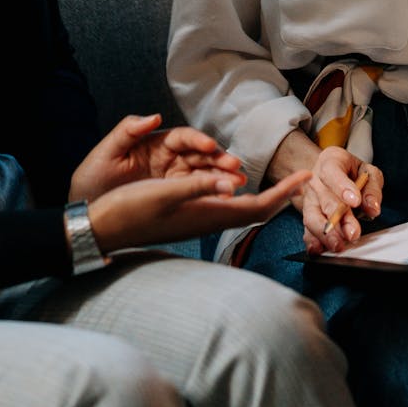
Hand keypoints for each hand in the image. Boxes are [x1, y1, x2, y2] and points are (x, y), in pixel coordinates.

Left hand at [69, 114, 244, 201]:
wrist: (86, 214)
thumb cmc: (92, 180)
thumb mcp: (105, 154)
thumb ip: (128, 131)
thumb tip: (154, 116)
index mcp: (155, 144)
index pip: (183, 137)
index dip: (198, 139)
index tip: (209, 144)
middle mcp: (169, 159)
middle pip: (200, 154)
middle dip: (218, 158)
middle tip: (234, 166)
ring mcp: (174, 178)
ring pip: (204, 173)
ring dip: (223, 176)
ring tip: (238, 182)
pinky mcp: (175, 197)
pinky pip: (199, 192)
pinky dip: (214, 193)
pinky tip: (227, 197)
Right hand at [88, 168, 312, 253]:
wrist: (101, 229)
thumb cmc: (129, 209)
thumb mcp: (164, 192)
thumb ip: (198, 187)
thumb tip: (232, 185)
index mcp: (208, 216)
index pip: (259, 208)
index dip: (284, 193)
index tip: (306, 177)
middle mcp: (208, 221)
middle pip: (256, 211)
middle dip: (281, 196)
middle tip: (301, 178)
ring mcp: (198, 221)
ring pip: (242, 211)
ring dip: (264, 196)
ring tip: (279, 180)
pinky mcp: (188, 218)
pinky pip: (226, 208)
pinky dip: (242, 196)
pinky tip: (238, 186)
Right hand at [299, 145, 382, 255]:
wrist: (333, 175)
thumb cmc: (351, 173)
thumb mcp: (367, 172)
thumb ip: (372, 188)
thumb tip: (373, 208)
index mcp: (330, 161)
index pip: (333, 172)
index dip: (342, 187)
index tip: (355, 201)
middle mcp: (315, 180)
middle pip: (324, 199)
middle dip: (339, 217)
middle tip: (353, 232)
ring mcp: (309, 200)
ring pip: (312, 217)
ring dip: (326, 234)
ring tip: (338, 245)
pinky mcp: (308, 217)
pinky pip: (307, 230)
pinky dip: (312, 241)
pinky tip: (318, 250)